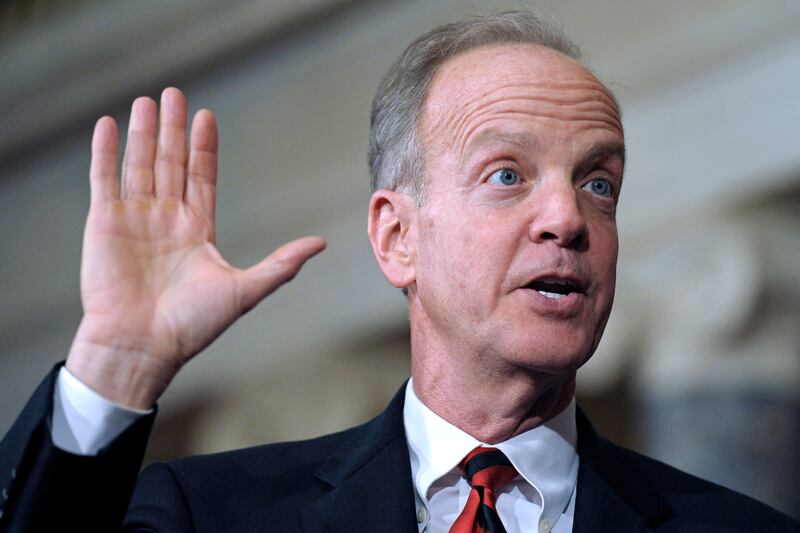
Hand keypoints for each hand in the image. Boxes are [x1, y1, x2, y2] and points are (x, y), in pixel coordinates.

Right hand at [66, 88, 325, 408]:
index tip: (208, 117)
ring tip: (148, 100)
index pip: (202, 177)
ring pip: (140, 163)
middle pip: (171, 162)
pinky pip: (104, 179)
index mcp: (197, 230)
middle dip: (174, 128)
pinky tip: (108, 124)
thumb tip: (320, 243)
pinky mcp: (104, 224)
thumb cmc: (192, 325)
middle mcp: (166, 219)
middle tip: (175, 93)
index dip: (204, 147)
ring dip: (143, 132)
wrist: (142, 346)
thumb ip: (281, 263)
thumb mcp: (245, 290)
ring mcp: (134, 219)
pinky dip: (105, 152)